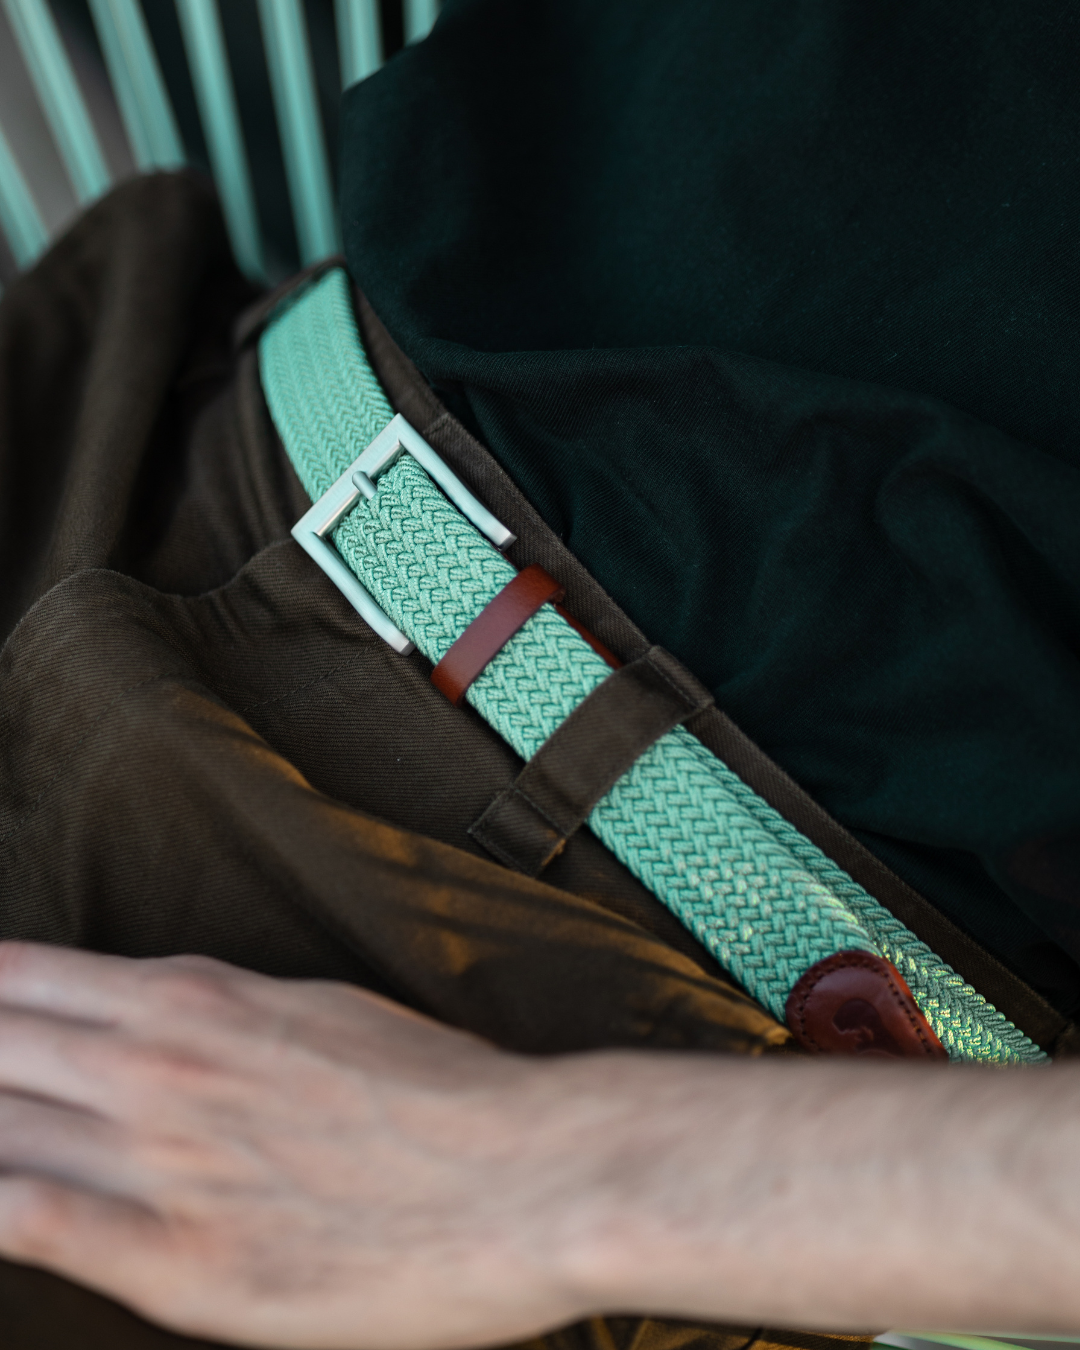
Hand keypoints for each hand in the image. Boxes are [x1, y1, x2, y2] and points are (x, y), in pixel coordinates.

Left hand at [0, 943, 598, 1349]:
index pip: (28, 979)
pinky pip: (33, 1220)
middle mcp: (161, 1067)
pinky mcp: (180, 1264)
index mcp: (200, 998)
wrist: (527, 1174)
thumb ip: (229, 1016)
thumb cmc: (442, 1092)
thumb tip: (164, 1022)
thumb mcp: (322, 1012)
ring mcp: (162, 1163)